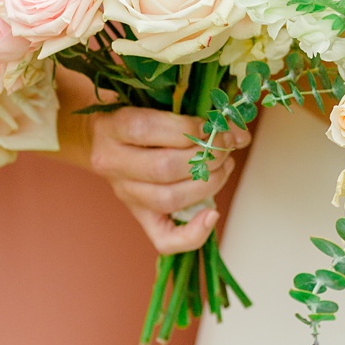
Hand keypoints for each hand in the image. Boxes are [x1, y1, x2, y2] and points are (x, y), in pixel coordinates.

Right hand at [78, 103, 247, 254]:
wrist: (104, 139)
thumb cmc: (141, 119)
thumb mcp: (157, 106)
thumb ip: (194, 114)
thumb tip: (239, 134)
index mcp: (112, 128)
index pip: (146, 129)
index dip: (189, 129)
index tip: (215, 127)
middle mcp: (112, 163)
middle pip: (163, 168)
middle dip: (206, 157)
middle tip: (225, 147)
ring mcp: (125, 193)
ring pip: (169, 199)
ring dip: (209, 184)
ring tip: (224, 166)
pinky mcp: (140, 215)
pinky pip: (165, 239)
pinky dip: (195, 233)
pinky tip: (213, 214)